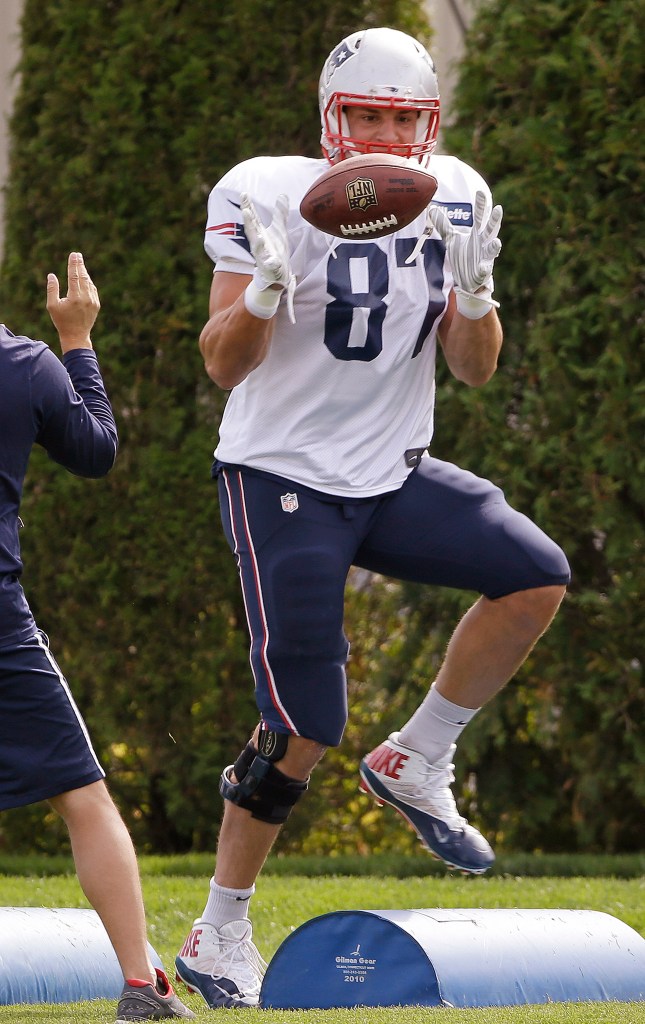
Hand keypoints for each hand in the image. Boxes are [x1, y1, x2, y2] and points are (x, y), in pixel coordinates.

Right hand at [46, 252, 99, 351]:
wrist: (76, 335)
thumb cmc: (61, 321)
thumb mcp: (52, 306)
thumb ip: (52, 289)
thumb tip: (52, 275)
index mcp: (74, 297)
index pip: (74, 276)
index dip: (73, 264)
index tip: (73, 255)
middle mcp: (85, 298)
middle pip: (83, 276)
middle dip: (80, 265)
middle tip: (77, 255)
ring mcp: (93, 301)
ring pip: (89, 282)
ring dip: (84, 273)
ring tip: (80, 264)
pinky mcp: (97, 305)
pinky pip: (93, 289)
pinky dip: (88, 282)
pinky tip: (85, 277)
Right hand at [241, 193, 295, 321]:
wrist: (277, 275)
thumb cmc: (276, 251)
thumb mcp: (279, 230)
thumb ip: (280, 213)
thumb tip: (282, 195)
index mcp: (260, 234)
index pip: (253, 218)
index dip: (248, 206)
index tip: (244, 194)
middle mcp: (259, 244)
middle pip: (252, 230)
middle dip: (248, 220)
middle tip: (245, 209)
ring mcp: (263, 256)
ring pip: (258, 247)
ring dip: (256, 240)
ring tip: (257, 233)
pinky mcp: (270, 267)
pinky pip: (269, 264)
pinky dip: (269, 261)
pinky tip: (271, 259)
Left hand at [428, 191, 501, 317]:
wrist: (467, 280)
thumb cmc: (463, 256)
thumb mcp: (452, 239)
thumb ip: (444, 225)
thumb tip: (432, 208)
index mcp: (477, 234)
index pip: (480, 217)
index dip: (481, 205)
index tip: (481, 192)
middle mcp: (483, 243)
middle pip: (490, 229)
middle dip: (495, 220)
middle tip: (499, 209)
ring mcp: (485, 257)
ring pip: (492, 249)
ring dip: (495, 246)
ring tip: (496, 242)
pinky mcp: (483, 271)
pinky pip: (485, 269)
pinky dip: (484, 268)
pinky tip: (483, 266)